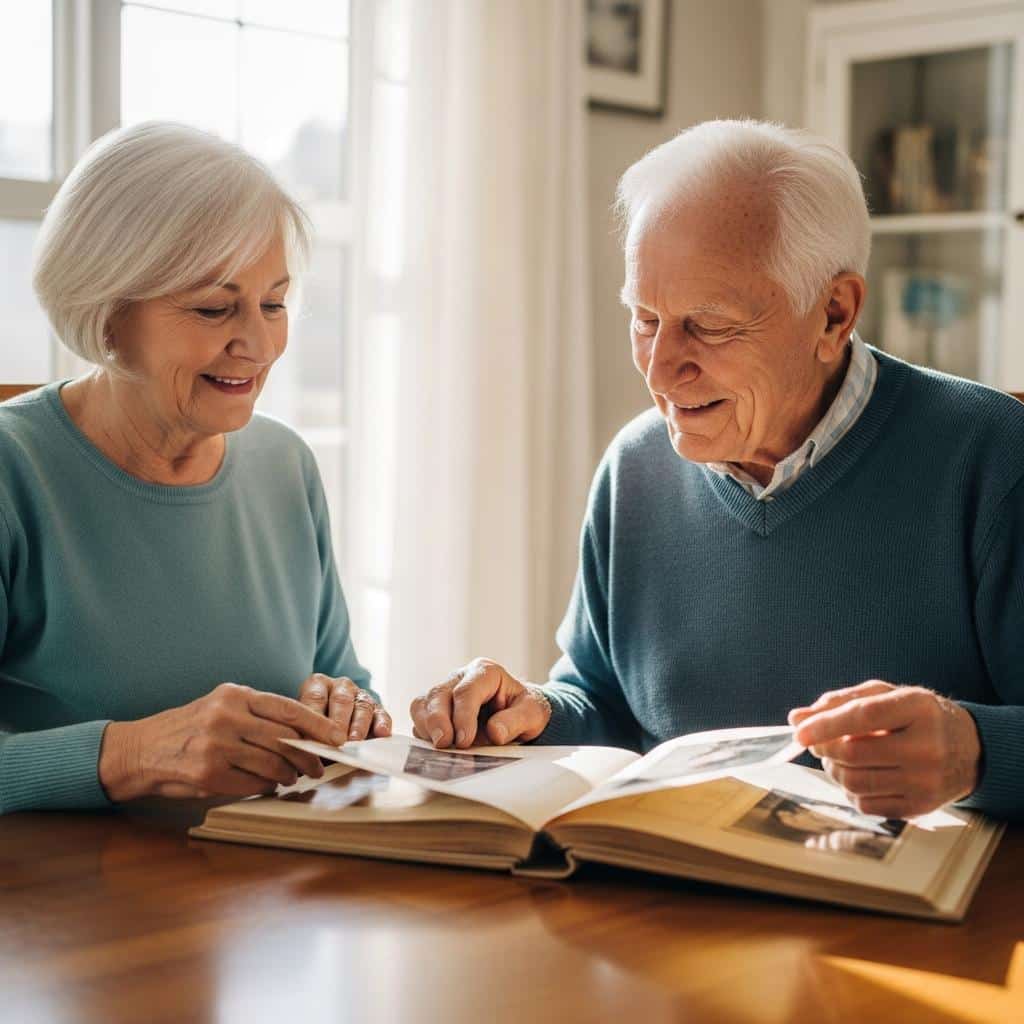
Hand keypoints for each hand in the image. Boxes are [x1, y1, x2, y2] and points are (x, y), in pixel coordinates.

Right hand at [98, 682, 352, 801]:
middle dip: (308, 756)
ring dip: (288, 774)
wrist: (140, 750)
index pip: (289, 709)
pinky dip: (264, 786)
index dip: (319, 726)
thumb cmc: (189, 728)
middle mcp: (227, 716)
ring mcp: (216, 745)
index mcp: (235, 695)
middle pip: (285, 739)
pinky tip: (266, 784)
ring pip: (272, 764)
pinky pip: (251, 783)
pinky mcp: (207, 773)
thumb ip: (258, 715)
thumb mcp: (221, 706)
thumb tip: (304, 734)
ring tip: (291, 777)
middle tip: (317, 766)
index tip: (338, 739)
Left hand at [296, 673, 391, 740]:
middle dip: (340, 722)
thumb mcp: (303, 724)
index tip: (313, 737)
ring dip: (359, 726)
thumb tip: (305, 750)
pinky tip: (381, 733)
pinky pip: (381, 714)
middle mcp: (340, 686)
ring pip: (362, 707)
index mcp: (317, 684)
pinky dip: (382, 724)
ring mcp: (360, 695)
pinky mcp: (376, 708)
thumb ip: (304, 733)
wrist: (327, 725)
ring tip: (355, 742)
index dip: (315, 718)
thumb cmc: (310, 726)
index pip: (315, 698)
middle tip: (337, 741)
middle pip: (341, 701)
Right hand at [410, 658, 551, 747]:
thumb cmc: (525, 710)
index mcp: (485, 673)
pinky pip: (420, 717)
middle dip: (437, 720)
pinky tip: (435, 748)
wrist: (520, 714)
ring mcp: (446, 692)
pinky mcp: (436, 709)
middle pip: (439, 694)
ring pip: (423, 703)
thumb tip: (494, 732)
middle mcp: (460, 678)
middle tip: (444, 744)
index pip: (467, 691)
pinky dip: (423, 733)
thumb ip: (516, 720)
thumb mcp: (533, 713)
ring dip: (426, 726)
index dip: (463, 716)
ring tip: (438, 747)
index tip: (465, 740)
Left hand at [789, 680, 981, 817]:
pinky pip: (866, 805)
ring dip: (833, 770)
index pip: (863, 716)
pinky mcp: (920, 807)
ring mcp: (926, 781)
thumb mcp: (884, 695)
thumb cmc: (916, 716)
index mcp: (918, 708)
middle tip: (818, 743)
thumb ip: (839, 702)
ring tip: (838, 758)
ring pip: (855, 782)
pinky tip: (858, 776)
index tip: (799, 732)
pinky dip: (850, 791)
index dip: (825, 725)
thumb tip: (796, 718)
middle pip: (853, 753)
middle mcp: (927, 746)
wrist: (968, 749)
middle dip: (824, 748)